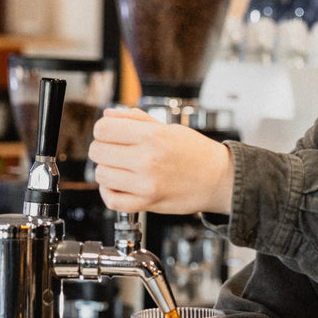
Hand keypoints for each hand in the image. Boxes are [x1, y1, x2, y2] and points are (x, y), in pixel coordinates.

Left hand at [89, 108, 233, 214]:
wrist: (220, 179)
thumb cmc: (198, 153)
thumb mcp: (170, 127)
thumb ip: (137, 119)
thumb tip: (109, 114)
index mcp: (153, 136)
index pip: (103, 128)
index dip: (104, 129)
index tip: (111, 133)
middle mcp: (147, 159)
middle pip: (97, 151)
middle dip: (104, 148)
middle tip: (118, 150)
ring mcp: (146, 183)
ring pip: (101, 175)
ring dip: (107, 170)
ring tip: (122, 168)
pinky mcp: (147, 203)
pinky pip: (111, 199)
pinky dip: (110, 192)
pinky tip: (119, 184)